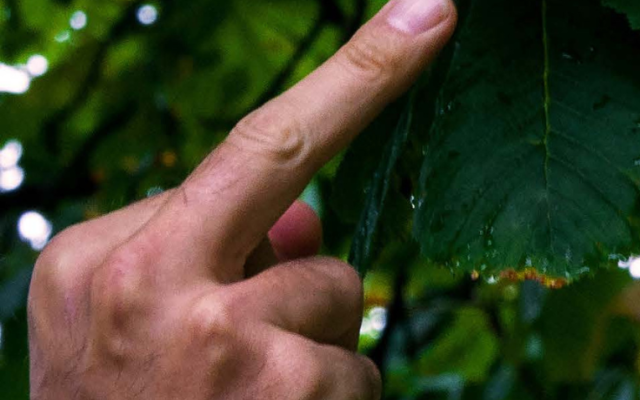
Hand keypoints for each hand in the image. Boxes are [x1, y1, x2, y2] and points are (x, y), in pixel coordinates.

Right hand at [26, 0, 454, 397]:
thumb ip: (208, 257)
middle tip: (432, 11)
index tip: (428, 13)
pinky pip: (355, 368)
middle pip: (295, 163)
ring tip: (247, 395)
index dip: (350, 75)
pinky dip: (328, 395)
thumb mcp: (124, 327)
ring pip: (339, 296)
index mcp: (104, 259)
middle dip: (368, 78)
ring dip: (313, 339)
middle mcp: (159, 285)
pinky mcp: (293, 394)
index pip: (245, 146)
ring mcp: (231, 343)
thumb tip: (307, 222)